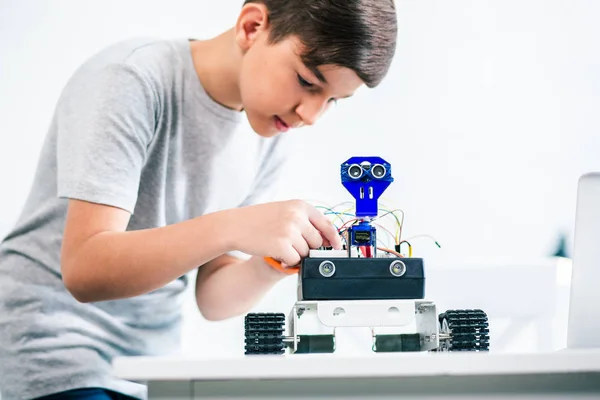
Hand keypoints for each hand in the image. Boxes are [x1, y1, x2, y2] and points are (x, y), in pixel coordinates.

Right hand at [227, 200, 342, 266]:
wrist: (234, 225)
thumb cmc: (257, 219)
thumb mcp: (284, 211)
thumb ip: (304, 221)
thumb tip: (325, 238)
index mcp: (300, 206)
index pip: (327, 224)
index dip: (334, 239)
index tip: (337, 248)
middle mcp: (297, 216)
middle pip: (317, 242)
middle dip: (308, 248)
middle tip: (291, 245)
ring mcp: (290, 231)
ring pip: (306, 253)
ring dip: (295, 254)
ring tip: (279, 245)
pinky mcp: (282, 246)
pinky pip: (295, 261)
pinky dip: (287, 261)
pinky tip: (275, 252)